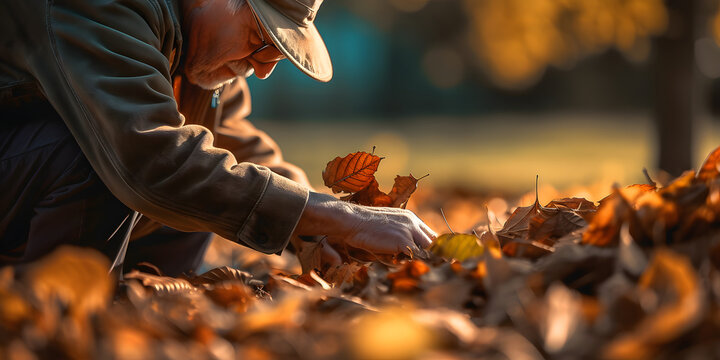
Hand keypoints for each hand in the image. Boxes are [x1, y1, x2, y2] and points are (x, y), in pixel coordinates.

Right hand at [294, 193, 436, 256]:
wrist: (351, 220)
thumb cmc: (363, 227)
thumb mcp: (386, 228)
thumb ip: (399, 236)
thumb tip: (405, 251)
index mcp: (410, 218)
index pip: (430, 235)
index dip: (430, 249)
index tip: (428, 260)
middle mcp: (413, 222)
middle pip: (434, 242)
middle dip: (432, 255)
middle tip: (427, 268)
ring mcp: (409, 230)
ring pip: (427, 250)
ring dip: (421, 260)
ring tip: (410, 265)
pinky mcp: (403, 240)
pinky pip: (416, 256)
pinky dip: (412, 262)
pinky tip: (401, 264)